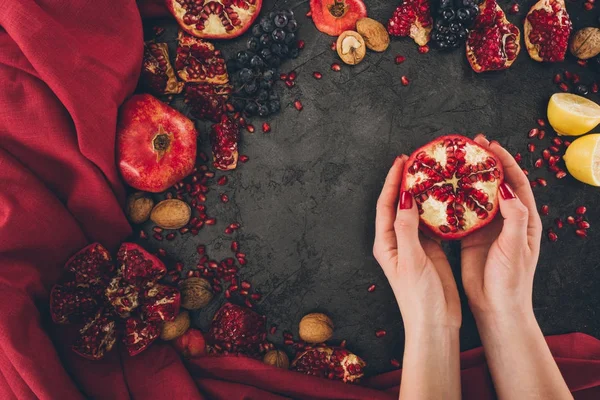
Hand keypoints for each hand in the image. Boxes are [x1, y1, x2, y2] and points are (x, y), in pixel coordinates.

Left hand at [373, 155, 460, 330]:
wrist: (435, 323)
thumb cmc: (418, 297)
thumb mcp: (411, 260)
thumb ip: (406, 229)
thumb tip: (405, 198)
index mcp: (386, 243)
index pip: (386, 204)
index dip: (392, 182)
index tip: (402, 161)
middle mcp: (397, 241)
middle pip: (399, 204)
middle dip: (406, 182)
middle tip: (419, 161)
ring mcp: (414, 245)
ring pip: (416, 212)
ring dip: (422, 193)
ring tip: (433, 173)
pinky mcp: (430, 250)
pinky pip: (431, 223)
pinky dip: (436, 209)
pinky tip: (447, 198)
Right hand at [460, 135, 541, 317]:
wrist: (496, 307)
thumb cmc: (511, 280)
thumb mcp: (515, 246)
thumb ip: (514, 216)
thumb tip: (505, 187)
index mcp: (524, 219)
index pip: (516, 182)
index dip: (504, 161)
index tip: (490, 146)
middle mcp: (506, 220)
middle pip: (495, 184)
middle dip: (483, 163)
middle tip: (469, 146)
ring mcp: (488, 228)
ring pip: (476, 196)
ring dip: (466, 179)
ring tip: (452, 163)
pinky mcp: (470, 238)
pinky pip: (461, 213)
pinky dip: (452, 200)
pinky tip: (440, 190)